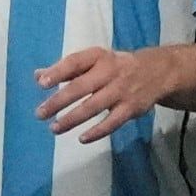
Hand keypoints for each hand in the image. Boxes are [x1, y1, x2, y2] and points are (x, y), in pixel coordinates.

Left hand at [34, 44, 177, 143]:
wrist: (157, 72)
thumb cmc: (116, 67)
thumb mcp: (94, 61)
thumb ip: (67, 70)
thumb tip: (38, 76)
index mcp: (98, 57)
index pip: (75, 62)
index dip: (58, 72)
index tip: (42, 84)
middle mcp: (110, 72)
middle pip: (81, 87)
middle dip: (59, 101)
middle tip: (40, 113)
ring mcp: (122, 91)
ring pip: (94, 106)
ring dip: (72, 119)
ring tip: (54, 128)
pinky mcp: (131, 108)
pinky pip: (112, 122)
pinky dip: (98, 131)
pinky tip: (82, 138)